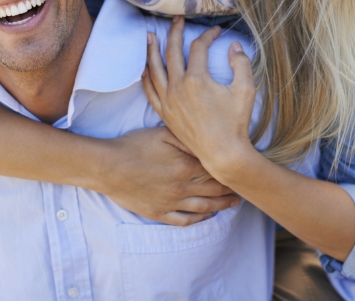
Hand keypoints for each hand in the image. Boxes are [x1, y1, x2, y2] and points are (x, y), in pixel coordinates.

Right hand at [99, 127, 239, 225]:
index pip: (215, 169)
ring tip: (234, 203)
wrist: (109, 167)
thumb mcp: (161, 134)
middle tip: (245, 187)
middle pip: (214, 190)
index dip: (230, 169)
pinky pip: (184, 220)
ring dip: (222, 205)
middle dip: (231, 189)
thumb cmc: (134, 146)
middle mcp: (182, 187)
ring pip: (204, 207)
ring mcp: (171, 202)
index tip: (241, 167)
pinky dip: (199, 219)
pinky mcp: (159, 213)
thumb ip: (186, 138)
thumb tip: (206, 143)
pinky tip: (207, 216)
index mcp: (185, 166)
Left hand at [142, 17, 257, 178]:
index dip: (208, 35)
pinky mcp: (165, 113)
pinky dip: (146, 76)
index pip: (199, 47)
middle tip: (177, 19)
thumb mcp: (246, 90)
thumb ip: (241, 63)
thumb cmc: (236, 123)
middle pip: (172, 51)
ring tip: (150, 36)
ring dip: (152, 50)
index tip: (217, 31)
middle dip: (175, 32)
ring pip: (155, 69)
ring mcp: (169, 101)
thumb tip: (234, 45)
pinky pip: (150, 90)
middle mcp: (178, 87)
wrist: (223, 153)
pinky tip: (145, 68)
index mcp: (197, 79)